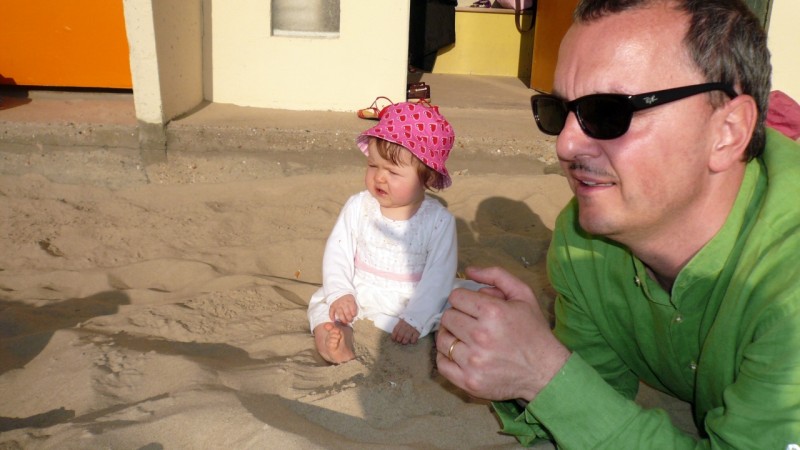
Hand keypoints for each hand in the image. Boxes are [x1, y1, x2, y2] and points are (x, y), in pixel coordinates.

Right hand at [329, 294, 356, 323]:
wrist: (338, 290)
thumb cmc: (347, 297)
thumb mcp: (352, 298)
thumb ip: (354, 305)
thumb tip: (354, 314)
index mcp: (350, 301)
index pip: (353, 310)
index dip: (354, 314)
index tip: (353, 316)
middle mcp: (343, 303)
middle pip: (347, 313)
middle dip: (349, 319)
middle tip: (350, 321)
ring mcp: (337, 305)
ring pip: (340, 314)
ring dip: (343, 319)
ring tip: (344, 322)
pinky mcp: (332, 306)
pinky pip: (331, 312)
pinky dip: (331, 316)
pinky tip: (333, 320)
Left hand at [391, 319, 420, 344]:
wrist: (419, 313)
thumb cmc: (409, 317)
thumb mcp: (403, 318)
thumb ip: (399, 324)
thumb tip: (395, 332)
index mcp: (402, 321)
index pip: (396, 330)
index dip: (393, 336)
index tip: (393, 339)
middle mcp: (406, 325)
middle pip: (400, 334)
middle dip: (399, 339)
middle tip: (399, 341)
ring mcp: (412, 328)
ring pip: (406, 337)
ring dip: (404, 341)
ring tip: (404, 342)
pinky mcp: (418, 330)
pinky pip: (414, 338)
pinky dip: (412, 341)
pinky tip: (411, 341)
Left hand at [436, 266, 570, 401]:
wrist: (546, 371)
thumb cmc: (534, 331)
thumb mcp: (523, 295)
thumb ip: (496, 275)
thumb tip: (468, 271)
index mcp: (493, 312)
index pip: (456, 297)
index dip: (464, 299)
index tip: (472, 307)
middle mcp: (480, 336)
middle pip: (447, 317)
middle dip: (457, 316)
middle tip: (470, 323)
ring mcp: (473, 361)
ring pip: (442, 340)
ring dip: (451, 336)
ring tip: (466, 339)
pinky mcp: (469, 381)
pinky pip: (442, 365)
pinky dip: (447, 358)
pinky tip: (461, 354)